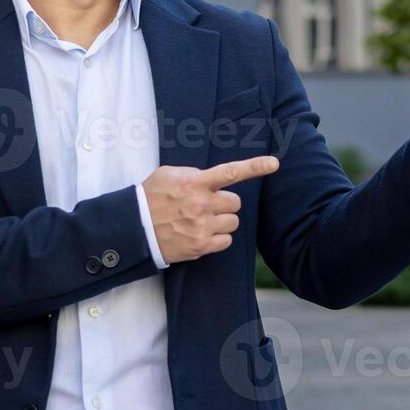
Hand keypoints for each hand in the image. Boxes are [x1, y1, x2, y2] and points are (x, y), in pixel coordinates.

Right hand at [142, 155, 279, 263]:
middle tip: (206, 205)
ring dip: (222, 220)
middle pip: (235, 202)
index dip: (255, 167)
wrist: (134, 228)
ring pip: (233, 222)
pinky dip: (218, 237)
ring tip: (201, 220)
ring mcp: (202, 227)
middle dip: (224, 203)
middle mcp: (201, 205)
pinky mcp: (200, 246)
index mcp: (194, 183)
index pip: (231, 172)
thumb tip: (210, 179)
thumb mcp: (168, 174)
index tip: (274, 163)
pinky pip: (226, 240)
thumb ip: (193, 174)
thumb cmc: (151, 197)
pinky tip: (202, 233)